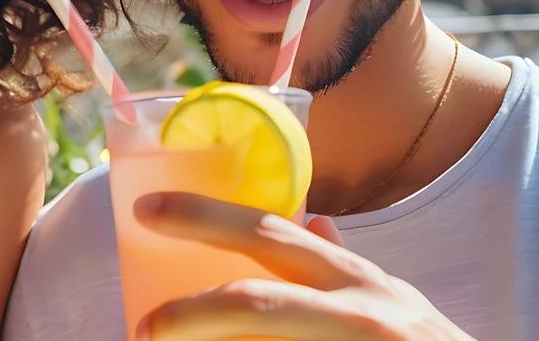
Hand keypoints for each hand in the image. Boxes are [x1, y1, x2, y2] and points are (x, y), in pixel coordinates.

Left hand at [132, 192, 472, 340]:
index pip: (273, 235)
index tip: (146, 211)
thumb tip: (315, 222)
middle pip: (256, 304)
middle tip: (141, 326)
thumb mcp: (397, 306)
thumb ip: (349, 273)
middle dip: (188, 312)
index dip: (205, 217)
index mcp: (359, 281)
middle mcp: (364, 312)